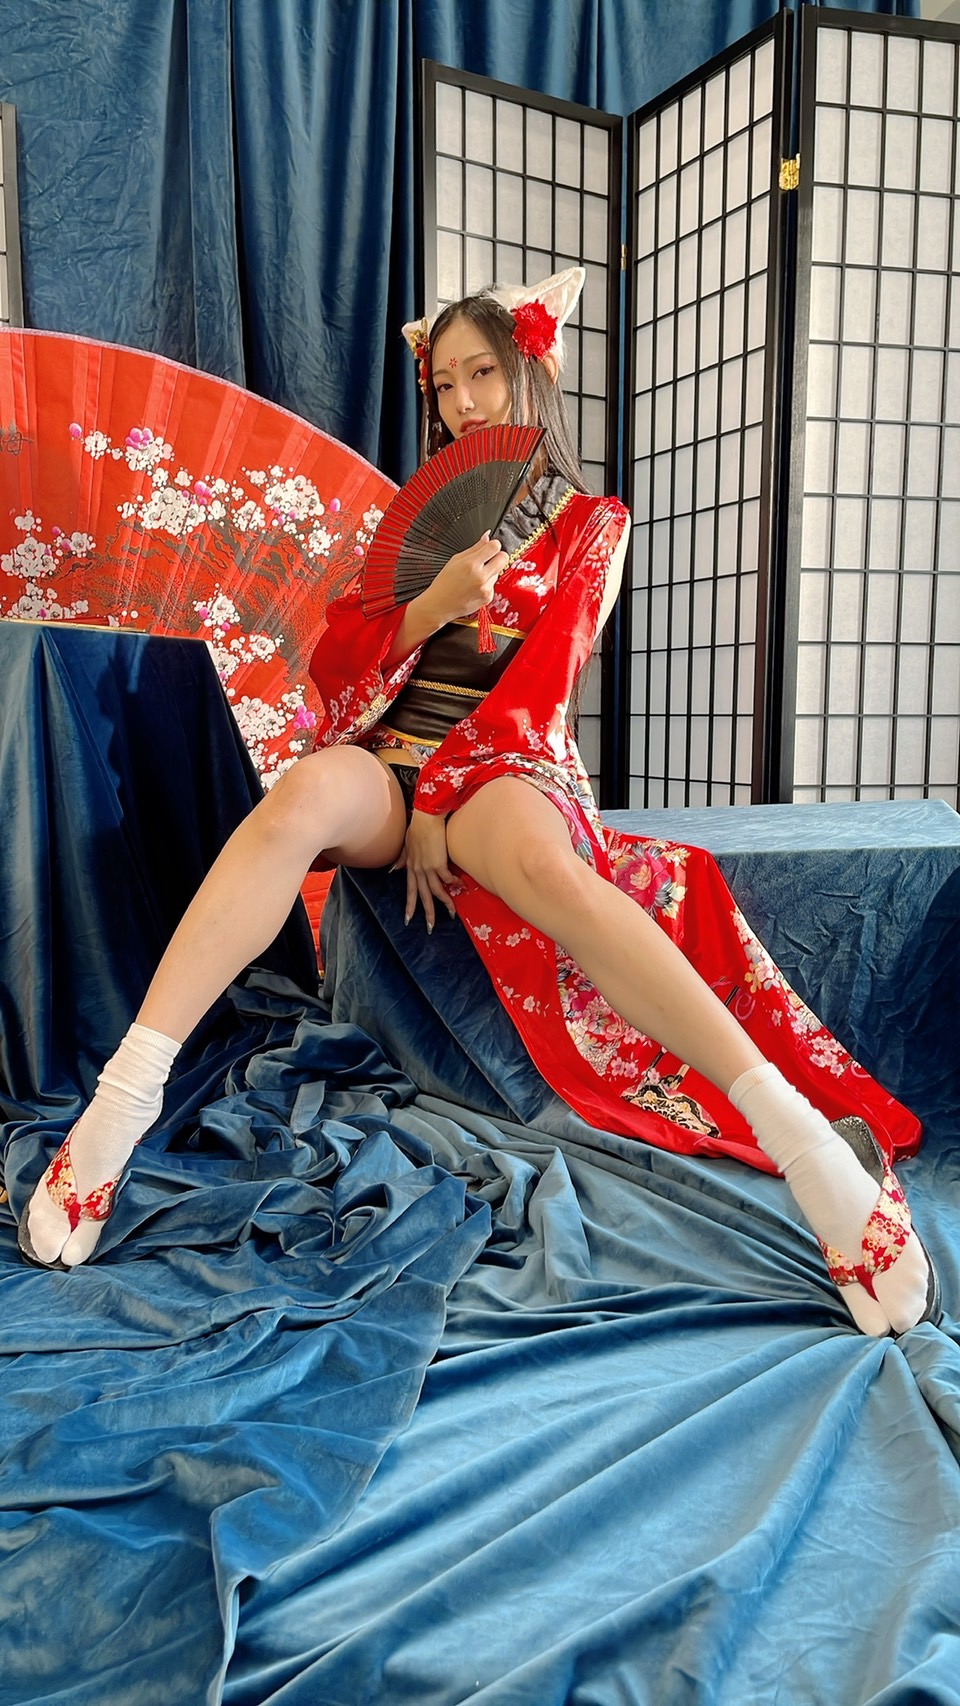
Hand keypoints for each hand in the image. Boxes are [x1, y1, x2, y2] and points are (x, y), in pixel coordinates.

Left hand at [394, 809, 456, 931]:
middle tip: (430, 928)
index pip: (410, 891)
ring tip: (452, 913)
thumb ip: (402, 859)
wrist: (426, 818)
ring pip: (436, 891)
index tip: (408, 919)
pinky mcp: (438, 863)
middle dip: (427, 913)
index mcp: (411, 868)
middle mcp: (418, 870)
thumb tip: (394, 870)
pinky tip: (461, 886)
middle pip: (422, 896)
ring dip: (444, 903)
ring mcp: (428, 868)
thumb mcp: (407, 846)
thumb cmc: (417, 829)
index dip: (410, 906)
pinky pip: (447, 879)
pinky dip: (454, 883)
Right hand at [427, 532, 507, 624]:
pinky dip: (486, 584)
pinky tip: (474, 587)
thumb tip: (487, 536)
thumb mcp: (455, 560)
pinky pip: (493, 585)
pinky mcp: (488, 597)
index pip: (495, 547)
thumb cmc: (444, 583)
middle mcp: (480, 576)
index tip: (490, 547)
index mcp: (471, 564)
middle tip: (488, 560)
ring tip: (474, 577)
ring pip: (498, 572)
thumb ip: (474, 548)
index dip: (494, 545)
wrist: (439, 605)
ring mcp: (485, 588)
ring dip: (490, 572)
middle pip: (503, 558)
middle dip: (498, 556)